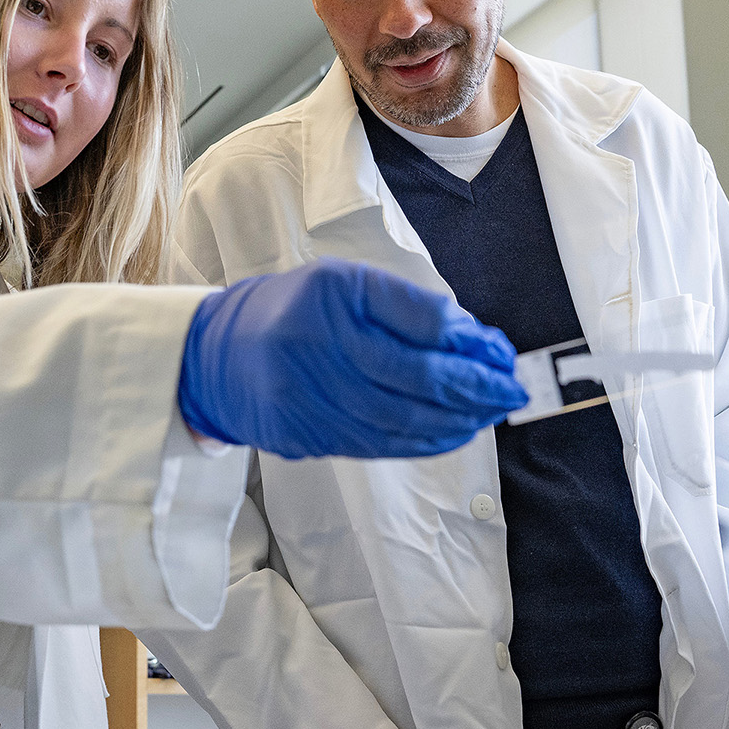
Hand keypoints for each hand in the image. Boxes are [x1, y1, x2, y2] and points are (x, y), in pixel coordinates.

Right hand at [178, 258, 526, 458]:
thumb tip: (475, 341)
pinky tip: (453, 431)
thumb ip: (408, 308)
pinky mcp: (308, 437)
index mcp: (330, 300)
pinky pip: (380, 445)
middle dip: (474, 389)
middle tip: (512, 391)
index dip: (469, 345)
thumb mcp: (344, 284)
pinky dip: (425, 441)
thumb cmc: (292, 310)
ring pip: (401, 421)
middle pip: (415, 380)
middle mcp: (317, 350)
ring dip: (457, 420)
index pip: (418, 326)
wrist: (216, 356)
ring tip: (491, 411)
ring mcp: (310, 400)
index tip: (502, 353)